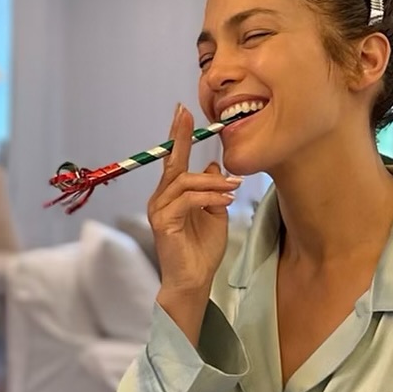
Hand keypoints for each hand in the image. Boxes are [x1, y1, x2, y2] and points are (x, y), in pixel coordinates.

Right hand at [147, 104, 238, 340]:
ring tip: (233, 189)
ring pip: (184, 182)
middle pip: (173, 164)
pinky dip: (208, 198)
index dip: (178, 135)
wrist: (195, 280)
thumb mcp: (215, 213)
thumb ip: (213, 190)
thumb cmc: (203, 250)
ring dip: (212, 183)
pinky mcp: (163, 222)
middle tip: (192, 122)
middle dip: (182, 139)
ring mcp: (159, 210)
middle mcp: (161, 198)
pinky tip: (224, 202)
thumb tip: (212, 166)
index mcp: (172, 195)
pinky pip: (186, 200)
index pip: (174, 160)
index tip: (182, 111)